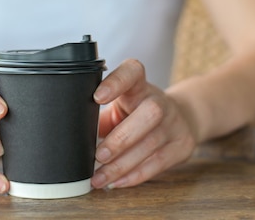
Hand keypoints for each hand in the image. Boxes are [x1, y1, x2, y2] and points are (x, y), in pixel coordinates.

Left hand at [91, 59, 197, 188]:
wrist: (179, 119)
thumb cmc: (137, 113)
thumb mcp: (120, 107)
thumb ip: (99, 118)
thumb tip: (73, 138)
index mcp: (139, 86)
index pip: (132, 72)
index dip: (116, 82)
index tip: (97, 97)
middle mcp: (160, 101)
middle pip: (150, 114)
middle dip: (122, 138)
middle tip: (99, 155)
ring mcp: (175, 123)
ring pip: (151, 144)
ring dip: (122, 165)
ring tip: (99, 179)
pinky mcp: (182, 145)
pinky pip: (158, 163)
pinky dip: (134, 176)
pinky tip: (117, 182)